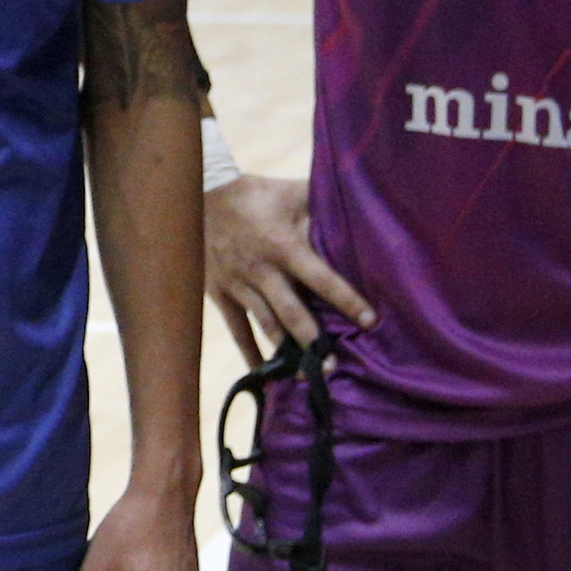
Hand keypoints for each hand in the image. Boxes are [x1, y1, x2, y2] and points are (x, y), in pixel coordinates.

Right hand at [206, 171, 373, 367]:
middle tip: (331, 366)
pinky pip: (237, 328)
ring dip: (285, 351)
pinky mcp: (221, 293)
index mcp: (284, 246)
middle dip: (312, 340)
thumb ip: (321, 206)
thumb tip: (361, 208)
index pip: (321, 278)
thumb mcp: (292, 194)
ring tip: (304, 376)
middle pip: (291, 312)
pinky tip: (264, 373)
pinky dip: (250, 352)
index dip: (345, 299)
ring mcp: (239, 284)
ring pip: (266, 324)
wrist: (202, 195)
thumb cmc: (256, 194)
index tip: (368, 320)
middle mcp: (262, 270)